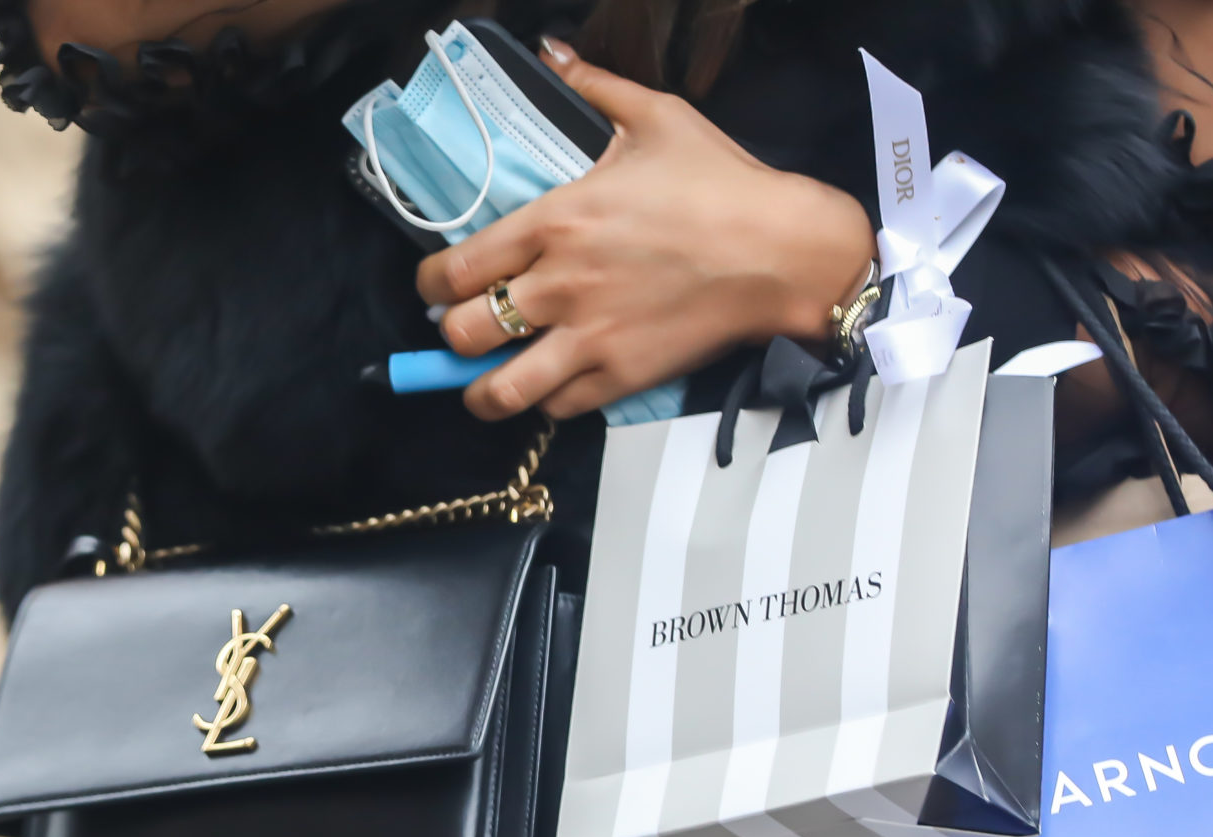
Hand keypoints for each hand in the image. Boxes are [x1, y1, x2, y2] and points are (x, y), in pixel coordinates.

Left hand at [416, 41, 876, 421]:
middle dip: (452, 337)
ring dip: (481, 392)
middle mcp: (560, 284)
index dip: (430, 286)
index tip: (437, 288)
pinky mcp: (623, 375)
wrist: (782, 252)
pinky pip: (557, 408)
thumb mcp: (657, 117)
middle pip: (462, 332)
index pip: (453, 269)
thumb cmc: (723, 185)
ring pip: (498, 390)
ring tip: (486, 386)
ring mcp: (590, 336)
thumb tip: (554, 53)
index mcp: (555, 219)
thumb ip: (594, 88)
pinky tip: (552, 386)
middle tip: (467, 331)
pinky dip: (546, 402)